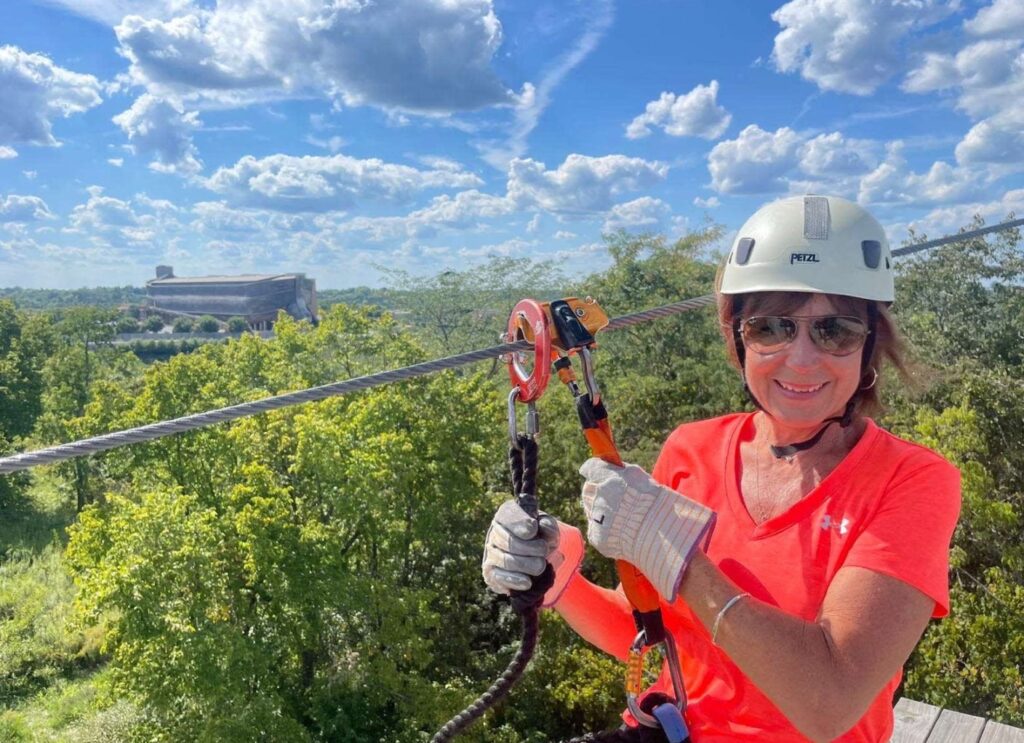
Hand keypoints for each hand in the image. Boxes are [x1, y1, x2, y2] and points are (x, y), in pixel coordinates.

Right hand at [482, 500, 583, 607]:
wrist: (534, 557)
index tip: (533, 530)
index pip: (508, 516)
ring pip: (507, 561)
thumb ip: (548, 525)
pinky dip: (516, 580)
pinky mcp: (491, 573)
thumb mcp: (547, 528)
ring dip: (527, 565)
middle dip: (531, 548)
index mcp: (506, 514)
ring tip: (541, 565)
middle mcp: (495, 532)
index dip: (520, 524)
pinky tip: (527, 582)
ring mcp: (491, 553)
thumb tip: (544, 527)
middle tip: (544, 550)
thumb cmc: (540, 536)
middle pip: (510, 542)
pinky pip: (501, 578)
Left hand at [580, 458, 715, 600]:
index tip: (595, 473)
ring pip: (592, 510)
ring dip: (602, 511)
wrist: (658, 531)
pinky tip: (622, 531)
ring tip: (624, 518)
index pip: (590, 468)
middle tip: (615, 499)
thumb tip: (608, 464)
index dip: (594, 471)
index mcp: (605, 477)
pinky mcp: (596, 536)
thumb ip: (619, 469)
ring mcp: (594, 517)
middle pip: (589, 490)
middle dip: (599, 492)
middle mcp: (595, 496)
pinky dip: (606, 530)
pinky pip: (596, 530)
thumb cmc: (652, 500)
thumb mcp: (637, 475)